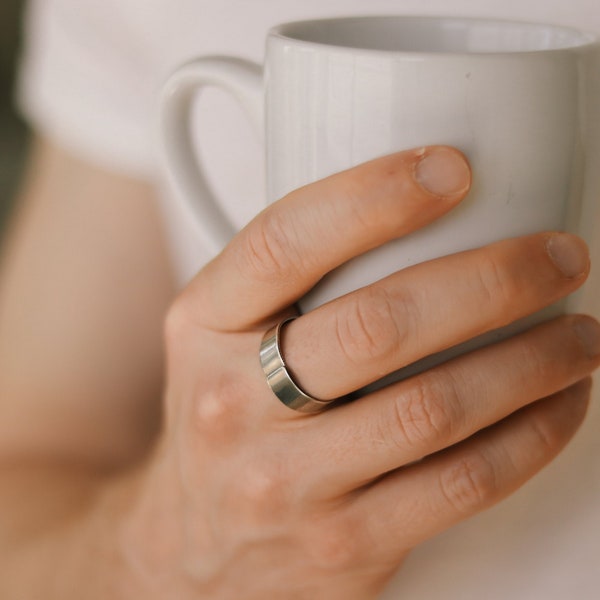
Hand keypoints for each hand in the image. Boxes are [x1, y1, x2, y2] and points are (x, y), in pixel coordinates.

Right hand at [123, 146, 597, 598]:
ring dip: (531, 360)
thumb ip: (290, 278)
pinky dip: (531, 435)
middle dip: (491, 281)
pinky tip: (559, 403)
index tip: (453, 168)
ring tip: (581, 331)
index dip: (372, 196)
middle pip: (377, 325)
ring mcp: (287, 483)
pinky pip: (460, 483)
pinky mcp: (344, 546)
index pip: (282, 242)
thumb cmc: (225, 421)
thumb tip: (415, 214)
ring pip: (433, 406)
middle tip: (559, 256)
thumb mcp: (221, 337)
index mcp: (203, 327)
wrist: (200, 552)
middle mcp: (233, 402)